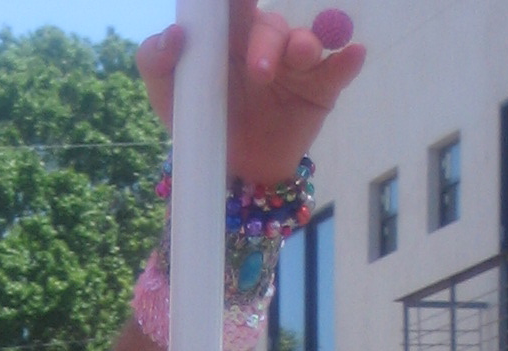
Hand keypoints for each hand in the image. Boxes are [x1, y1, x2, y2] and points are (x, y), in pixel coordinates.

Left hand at [138, 2, 365, 186]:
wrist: (229, 176)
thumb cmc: (200, 123)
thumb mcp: (166, 95)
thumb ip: (155, 62)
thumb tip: (173, 36)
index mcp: (228, 36)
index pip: (233, 3)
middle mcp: (265, 43)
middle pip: (270, 26)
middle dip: (266, 40)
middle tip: (258, 71)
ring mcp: (294, 66)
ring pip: (304, 43)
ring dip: (302, 46)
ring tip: (299, 59)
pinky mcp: (319, 91)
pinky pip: (338, 70)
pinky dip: (347, 61)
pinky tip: (353, 54)